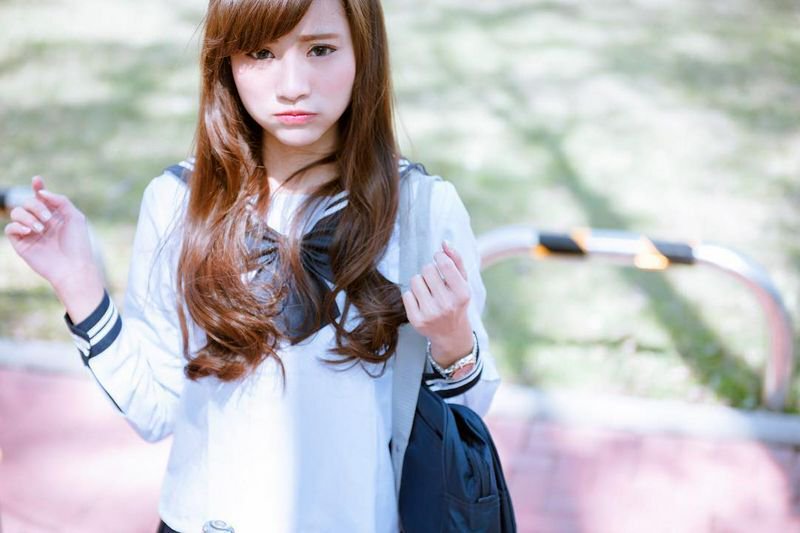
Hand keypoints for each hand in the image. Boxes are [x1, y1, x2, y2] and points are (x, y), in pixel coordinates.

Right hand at [4, 176, 102, 309]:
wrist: (73, 267)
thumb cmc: (78, 244)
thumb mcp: (75, 217)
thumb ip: (60, 201)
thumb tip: (41, 192)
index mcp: (54, 215)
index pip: (41, 197)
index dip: (38, 187)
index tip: (37, 180)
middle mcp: (40, 222)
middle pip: (27, 202)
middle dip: (36, 205)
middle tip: (48, 218)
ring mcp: (30, 232)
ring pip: (16, 212)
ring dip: (28, 217)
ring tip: (40, 228)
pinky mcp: (21, 244)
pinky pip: (10, 228)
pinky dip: (17, 226)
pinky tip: (29, 232)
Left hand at [401, 239, 473, 366]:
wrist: (450, 333)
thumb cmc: (456, 301)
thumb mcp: (463, 282)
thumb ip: (456, 260)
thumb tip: (444, 243)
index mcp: (462, 293)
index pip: (445, 263)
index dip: (439, 257)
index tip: (439, 260)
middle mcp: (447, 305)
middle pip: (427, 269)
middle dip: (429, 271)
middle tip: (434, 281)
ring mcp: (431, 314)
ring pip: (415, 280)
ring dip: (420, 282)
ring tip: (428, 291)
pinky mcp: (417, 321)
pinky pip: (406, 294)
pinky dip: (412, 295)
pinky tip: (421, 302)